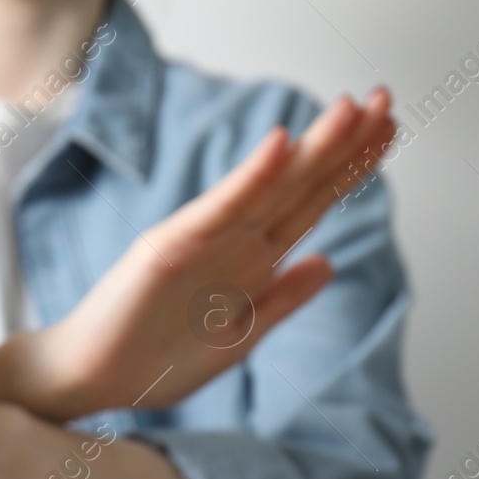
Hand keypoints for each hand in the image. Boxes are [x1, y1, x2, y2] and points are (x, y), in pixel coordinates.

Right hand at [0, 89, 397, 421]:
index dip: (350, 166)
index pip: (311, 203)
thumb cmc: (153, 361)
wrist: (89, 381)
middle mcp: (231, 243)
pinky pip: (218, 210)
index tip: (389, 128)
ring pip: (268, 188)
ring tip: (350, 107)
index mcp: (250, 263)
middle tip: (385, 97)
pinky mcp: (168, 247)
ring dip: (310, 149)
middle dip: (343, 143)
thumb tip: (327, 262)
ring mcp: (201, 240)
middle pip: (298, 186)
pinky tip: (280, 145)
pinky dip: (249, 177)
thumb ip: (280, 300)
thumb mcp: (237, 338)